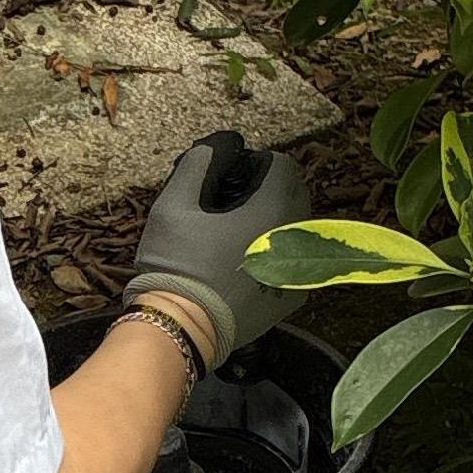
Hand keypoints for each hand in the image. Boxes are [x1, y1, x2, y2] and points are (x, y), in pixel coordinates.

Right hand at [127, 128, 309, 359]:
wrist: (180, 328)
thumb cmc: (175, 265)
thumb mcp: (173, 204)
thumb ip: (199, 164)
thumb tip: (220, 145)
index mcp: (271, 212)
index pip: (285, 167)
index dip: (261, 162)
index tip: (238, 171)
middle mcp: (294, 241)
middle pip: (297, 196)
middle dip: (274, 187)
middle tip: (240, 195)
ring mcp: (295, 274)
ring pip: (299, 231)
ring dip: (279, 221)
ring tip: (243, 227)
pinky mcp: (289, 301)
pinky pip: (294, 265)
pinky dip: (280, 255)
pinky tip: (250, 261)